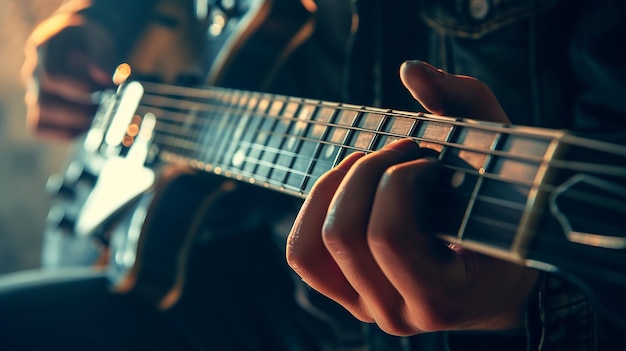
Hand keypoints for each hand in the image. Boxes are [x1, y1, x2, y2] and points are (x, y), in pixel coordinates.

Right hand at [23, 14, 118, 139]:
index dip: (77, 88)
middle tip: (104, 109)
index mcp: (45, 50)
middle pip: (43, 103)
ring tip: (98, 118)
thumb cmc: (89, 41)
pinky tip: (87, 127)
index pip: (51, 76)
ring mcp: (35, 91)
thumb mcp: (99, 39)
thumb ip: (102, 55)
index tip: (102, 89)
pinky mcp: (41, 108)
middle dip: (78, 111)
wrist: (81, 43)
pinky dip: (64, 133)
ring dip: (73, 123)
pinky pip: (41, 128)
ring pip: (40, 118)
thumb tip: (105, 77)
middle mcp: (34, 72)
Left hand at [286, 61, 538, 334]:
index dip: (399, 180)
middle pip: (344, 233)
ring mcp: (366, 307)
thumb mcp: (502, 160)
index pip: (389, 237)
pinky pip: (303, 254)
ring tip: (369, 163)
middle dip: (366, 172)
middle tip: (399, 150)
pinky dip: (313, 209)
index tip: (430, 158)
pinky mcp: (345, 294)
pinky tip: (346, 186)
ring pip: (314, 242)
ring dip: (335, 185)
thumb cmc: (504, 216)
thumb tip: (412, 70)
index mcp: (443, 297)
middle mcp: (398, 314)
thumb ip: (468, 105)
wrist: (496, 278)